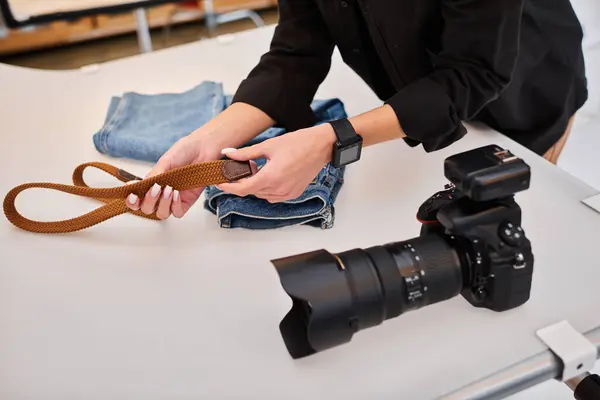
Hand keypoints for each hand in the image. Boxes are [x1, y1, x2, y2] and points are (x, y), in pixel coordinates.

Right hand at [126, 132, 221, 218]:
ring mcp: (174, 199)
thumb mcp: (166, 161)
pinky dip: (175, 206)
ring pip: (161, 213)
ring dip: (162, 204)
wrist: (204, 148)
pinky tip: (176, 194)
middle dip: (148, 201)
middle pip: (147, 209)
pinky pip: (177, 212)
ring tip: (168, 189)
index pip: (137, 198)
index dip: (132, 201)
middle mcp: (161, 193)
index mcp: (152, 183)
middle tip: (155, 188)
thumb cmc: (184, 151)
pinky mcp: (187, 202)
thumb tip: (143, 185)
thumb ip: (155, 174)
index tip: (132, 195)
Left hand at [216, 123, 337, 202]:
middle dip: (241, 182)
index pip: (242, 189)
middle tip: (239, 167)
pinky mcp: (293, 193)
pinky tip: (267, 174)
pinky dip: (265, 188)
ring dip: (254, 185)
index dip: (227, 187)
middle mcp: (279, 190)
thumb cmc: (297, 143)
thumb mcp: (268, 146)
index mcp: (271, 178)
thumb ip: (245, 153)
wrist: (321, 146)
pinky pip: (273, 195)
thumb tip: (227, 153)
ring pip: (261, 194)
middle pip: (251, 191)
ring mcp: (287, 194)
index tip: (218, 182)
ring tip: (255, 168)